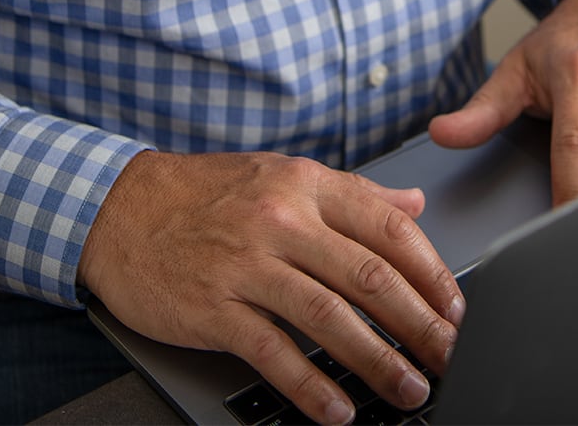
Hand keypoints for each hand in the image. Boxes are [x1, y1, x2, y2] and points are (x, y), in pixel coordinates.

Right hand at [77, 150, 464, 425]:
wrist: (121, 208)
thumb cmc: (208, 193)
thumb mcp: (286, 175)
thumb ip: (354, 194)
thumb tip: (413, 207)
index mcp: (308, 185)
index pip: (389, 228)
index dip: (431, 272)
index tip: (456, 307)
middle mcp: (283, 220)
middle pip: (369, 277)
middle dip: (420, 323)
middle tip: (450, 355)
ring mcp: (248, 264)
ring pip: (330, 318)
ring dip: (377, 361)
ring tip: (409, 389)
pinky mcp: (214, 307)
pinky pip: (273, 352)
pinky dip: (310, 386)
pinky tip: (338, 409)